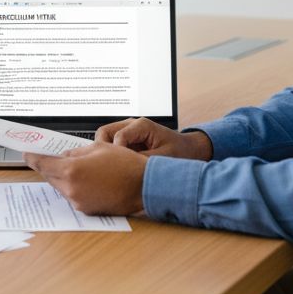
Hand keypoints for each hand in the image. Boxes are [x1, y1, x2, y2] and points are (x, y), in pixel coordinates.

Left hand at [23, 142, 147, 215]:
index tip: (26, 153)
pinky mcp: (86, 209)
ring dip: (64, 177)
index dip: (32, 158)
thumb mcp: (99, 148)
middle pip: (50, 176)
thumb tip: (66, 155)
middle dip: (50, 167)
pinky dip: (74, 187)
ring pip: (61, 186)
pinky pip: (72, 195)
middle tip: (53, 157)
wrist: (143, 186)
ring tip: (80, 168)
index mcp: (72, 170)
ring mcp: (78, 201)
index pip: (43, 164)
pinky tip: (88, 180)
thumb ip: (77, 152)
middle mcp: (71, 189)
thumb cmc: (126, 166)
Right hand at [97, 117, 212, 160]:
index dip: (116, 153)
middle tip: (109, 167)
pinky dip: (110, 156)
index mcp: (142, 126)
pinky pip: (111, 145)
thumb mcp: (163, 158)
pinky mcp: (128, 141)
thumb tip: (125, 168)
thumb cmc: (180, 151)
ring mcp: (128, 132)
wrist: (189, 150)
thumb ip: (143, 161)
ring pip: (105, 138)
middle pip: (105, 132)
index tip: (119, 168)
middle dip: (103, 150)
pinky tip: (117, 168)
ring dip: (106, 153)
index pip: (118, 136)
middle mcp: (132, 125)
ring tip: (112, 168)